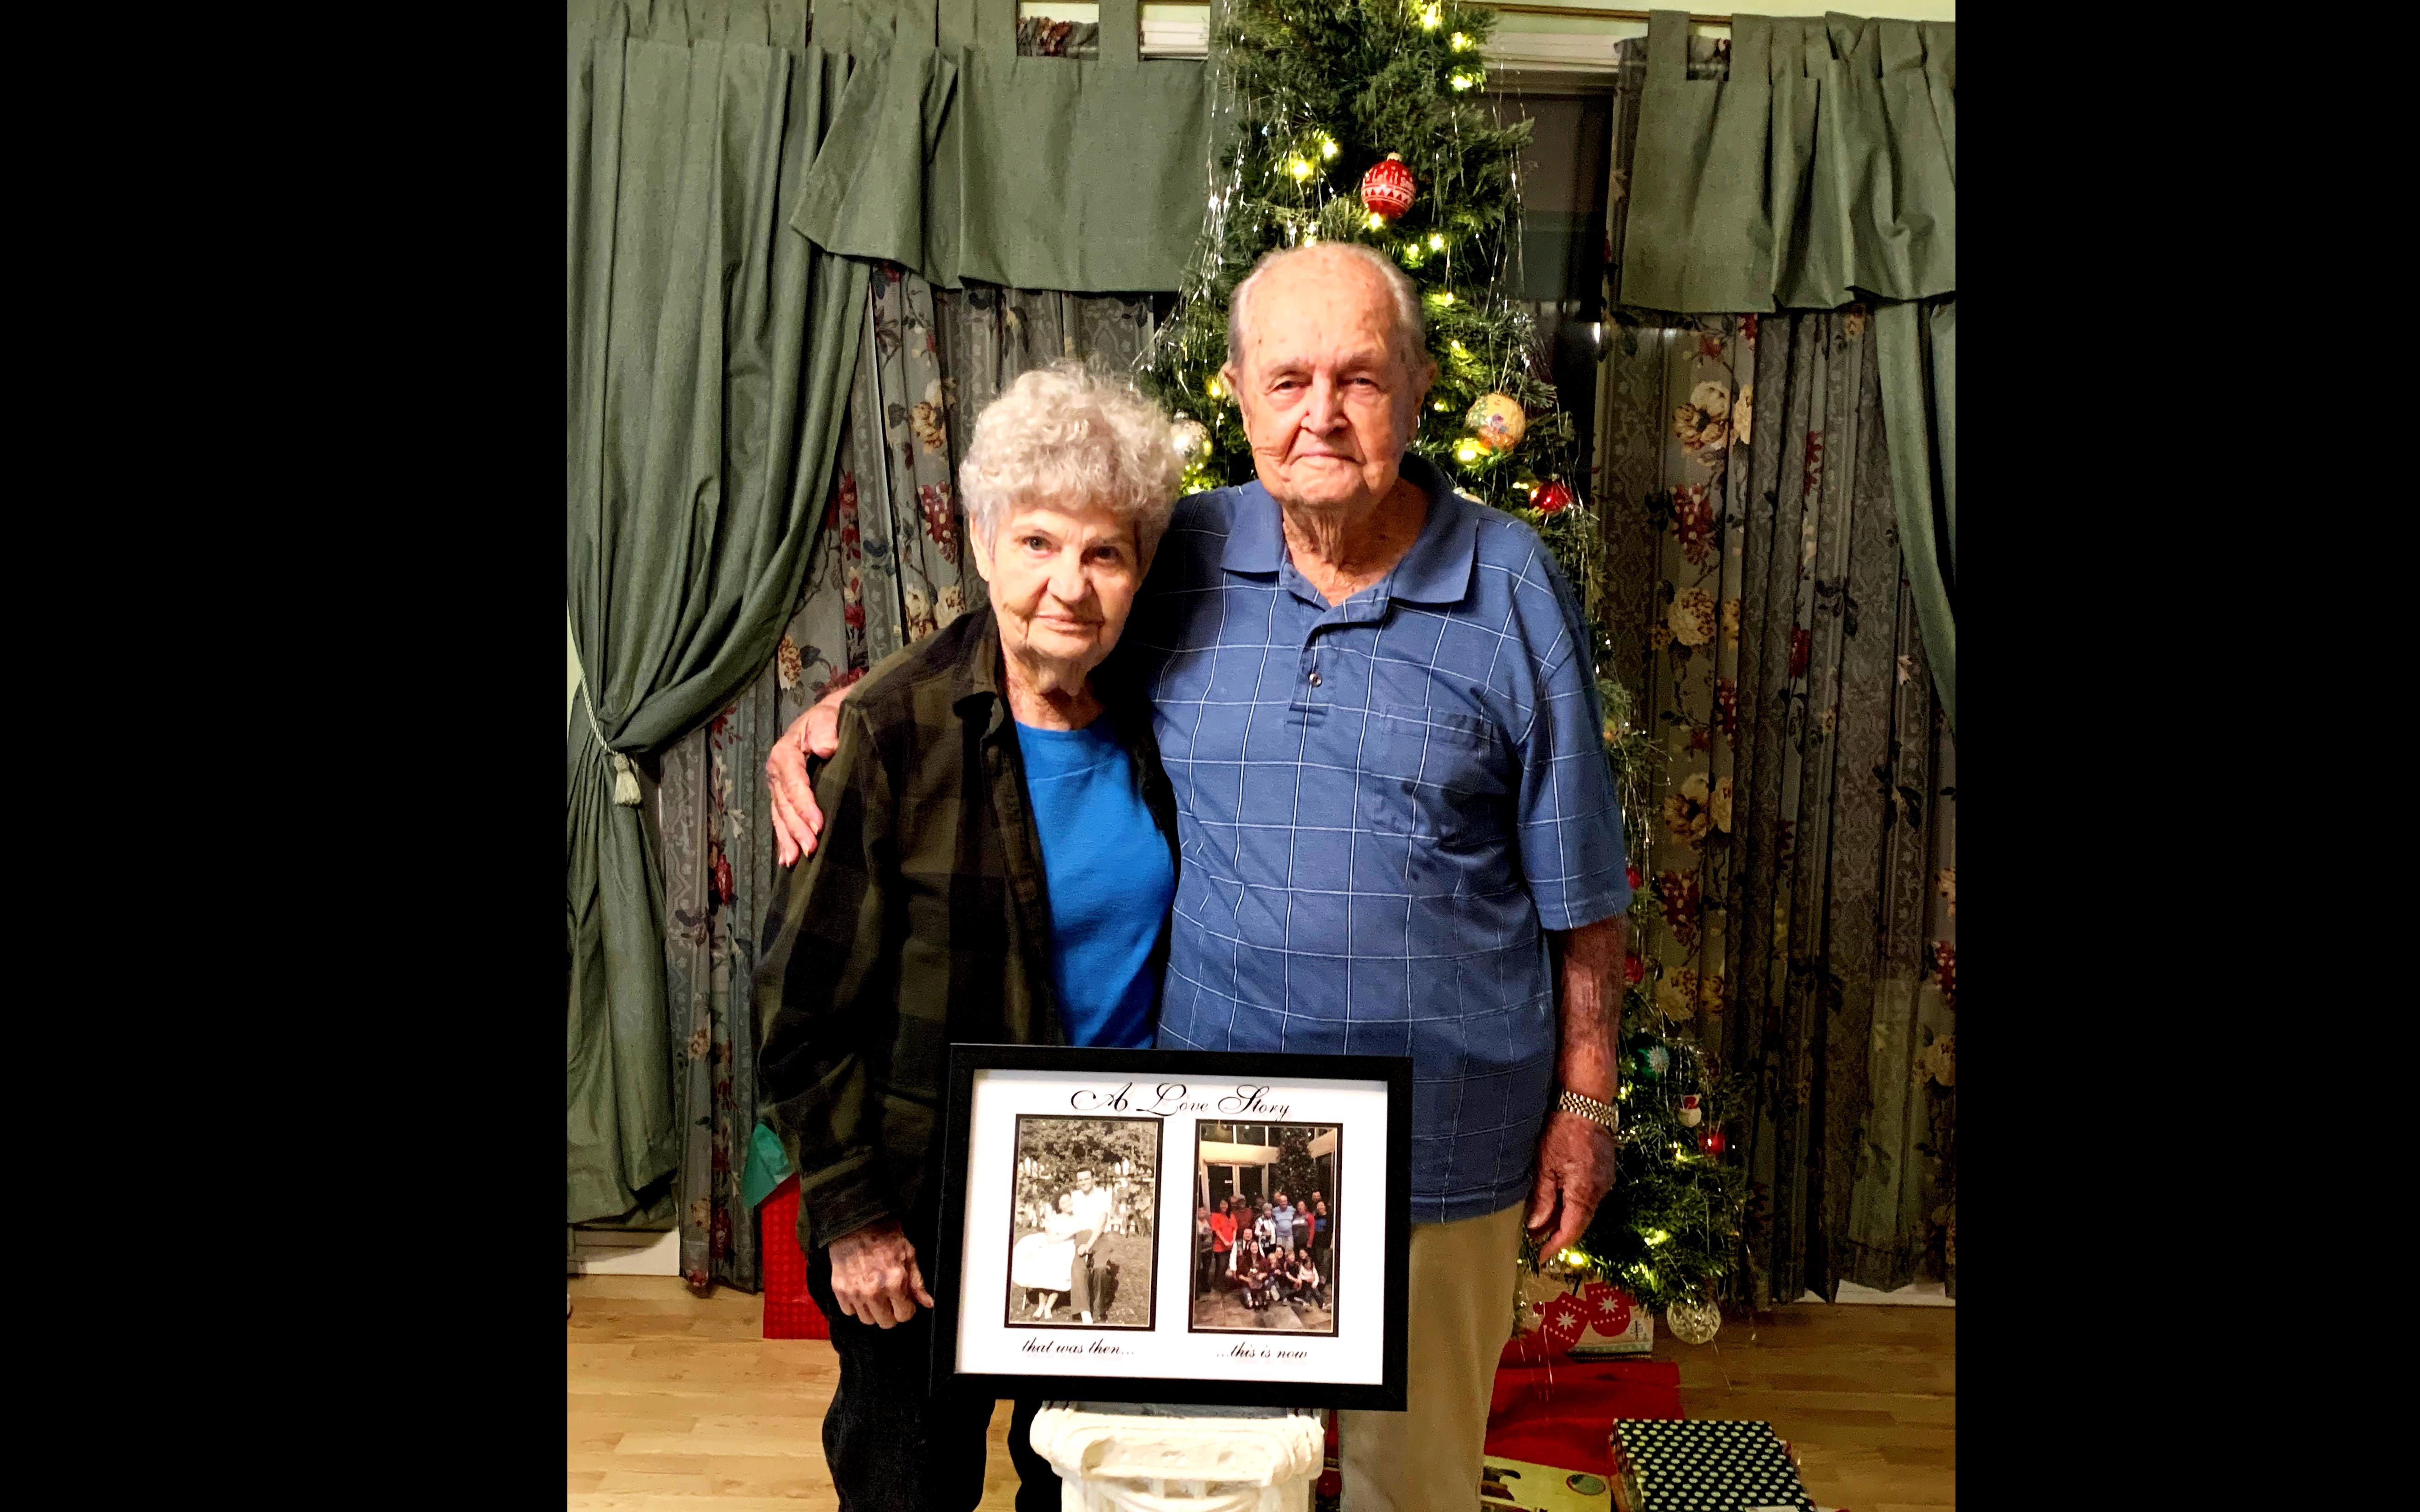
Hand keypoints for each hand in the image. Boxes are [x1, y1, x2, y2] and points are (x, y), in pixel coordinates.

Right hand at [767, 682, 851, 865]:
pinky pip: (780, 818)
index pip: (794, 785)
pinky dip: (783, 838)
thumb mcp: (827, 717)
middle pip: (785, 805)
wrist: (827, 716)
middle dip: (797, 829)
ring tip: (795, 860)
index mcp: (784, 754)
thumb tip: (826, 749)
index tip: (819, 825)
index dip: (805, 806)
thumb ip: (825, 731)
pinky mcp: (782, 794)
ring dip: (788, 839)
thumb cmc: (829, 718)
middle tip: (811, 849)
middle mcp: (776, 771)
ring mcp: (777, 785)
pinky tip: (787, 859)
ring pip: (780, 815)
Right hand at [826, 1219, 934, 1328]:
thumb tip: (928, 1304)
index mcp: (895, 1283)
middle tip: (889, 1299)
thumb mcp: (909, 1255)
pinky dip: (855, 1305)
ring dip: (873, 1311)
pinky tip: (860, 1291)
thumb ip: (917, 1283)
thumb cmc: (886, 1237)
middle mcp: (874, 1292)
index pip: (904, 1316)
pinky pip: (849, 1312)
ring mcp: (855, 1293)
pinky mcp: (839, 1290)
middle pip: (886, 1323)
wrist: (857, 1223)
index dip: (907, 1309)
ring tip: (874, 1294)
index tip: (904, 1301)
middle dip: (891, 1313)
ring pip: (867, 1320)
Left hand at [1524, 1111, 1618, 1257]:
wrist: (1587, 1101)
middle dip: (1558, 1234)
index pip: (1571, 1231)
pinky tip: (1558, 1200)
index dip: (1554, 1246)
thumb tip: (1536, 1226)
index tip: (1539, 1257)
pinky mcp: (1604, 1170)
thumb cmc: (1563, 1130)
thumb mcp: (1545, 1165)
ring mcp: (1605, 1180)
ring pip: (1584, 1209)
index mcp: (1584, 1193)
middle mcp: (1600, 1191)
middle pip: (1579, 1222)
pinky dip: (1573, 1202)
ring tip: (1542, 1222)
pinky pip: (1588, 1195)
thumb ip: (1543, 1199)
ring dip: (1565, 1217)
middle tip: (1536, 1241)